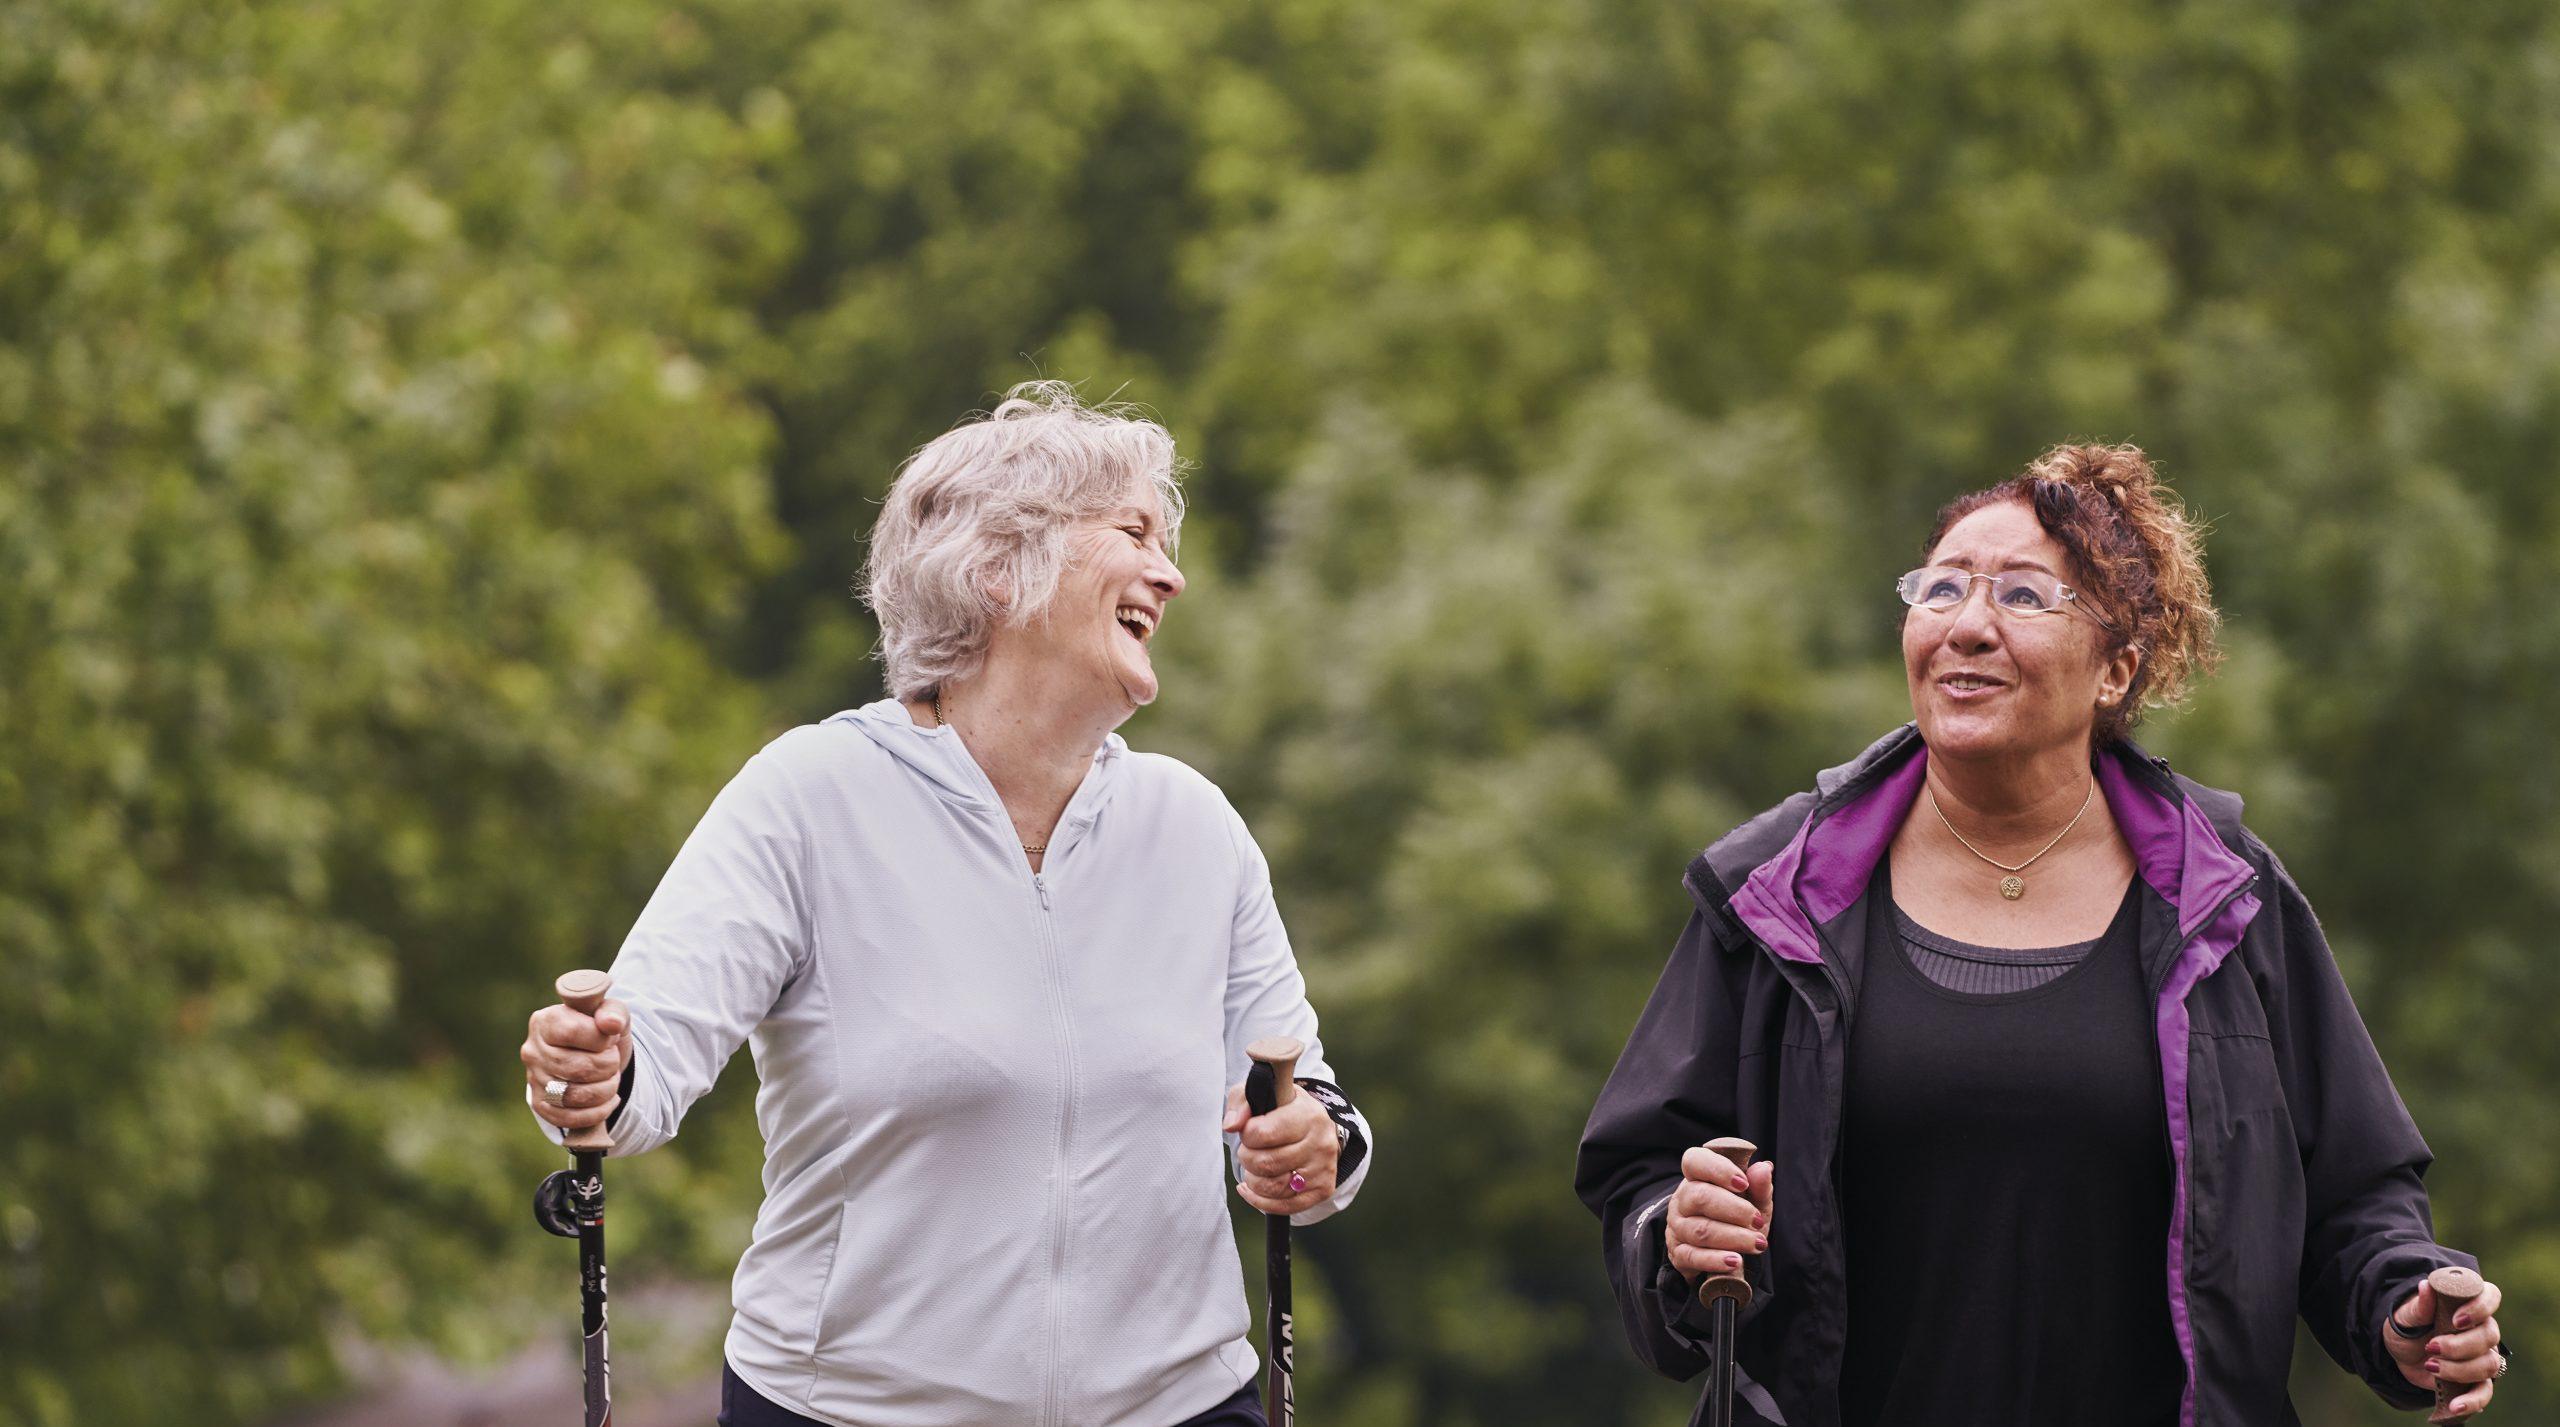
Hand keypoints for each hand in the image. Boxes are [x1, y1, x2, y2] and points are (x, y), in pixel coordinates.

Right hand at [521, 995, 630, 1131]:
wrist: (590, 1055)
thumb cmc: (599, 1029)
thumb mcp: (611, 1012)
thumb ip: (613, 1012)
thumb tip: (611, 1024)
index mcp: (545, 1021)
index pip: (574, 1032)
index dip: (602, 1039)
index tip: (611, 1038)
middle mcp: (533, 1051)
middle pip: (578, 1068)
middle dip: (608, 1066)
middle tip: (613, 1061)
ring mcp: (534, 1080)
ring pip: (575, 1096)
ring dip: (606, 1089)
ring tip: (611, 1078)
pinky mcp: (540, 1104)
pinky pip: (569, 1118)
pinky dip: (597, 1112)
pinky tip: (609, 1099)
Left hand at [1223, 1081, 1339, 1215]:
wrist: (1314, 1127)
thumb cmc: (1282, 1110)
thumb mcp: (1262, 1093)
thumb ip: (1241, 1102)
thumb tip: (1231, 1125)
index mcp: (1307, 1114)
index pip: (1263, 1134)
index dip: (1246, 1134)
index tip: (1249, 1130)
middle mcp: (1320, 1143)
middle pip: (1266, 1163)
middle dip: (1247, 1158)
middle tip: (1249, 1150)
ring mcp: (1323, 1169)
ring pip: (1274, 1188)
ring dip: (1253, 1180)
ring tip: (1254, 1167)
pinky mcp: (1322, 1190)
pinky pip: (1284, 1206)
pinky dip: (1260, 1200)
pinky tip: (1251, 1188)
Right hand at [1666, 1145, 1774, 1281]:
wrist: (1724, 1252)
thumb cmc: (1738, 1218)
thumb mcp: (1754, 1201)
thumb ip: (1759, 1185)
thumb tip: (1765, 1168)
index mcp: (1696, 1178)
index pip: (1695, 1161)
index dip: (1718, 1169)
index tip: (1743, 1183)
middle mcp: (1682, 1200)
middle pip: (1699, 1196)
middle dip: (1734, 1210)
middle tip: (1758, 1221)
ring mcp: (1677, 1228)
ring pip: (1700, 1230)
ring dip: (1733, 1238)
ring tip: (1757, 1244)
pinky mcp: (1678, 1254)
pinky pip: (1693, 1257)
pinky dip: (1716, 1260)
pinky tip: (1736, 1261)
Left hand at [2386, 1275, 2504, 1420]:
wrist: (2400, 1352)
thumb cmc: (2406, 1326)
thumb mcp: (2404, 1315)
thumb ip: (2418, 1305)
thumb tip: (2426, 1286)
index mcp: (2467, 1304)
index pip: (2491, 1296)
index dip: (2480, 1308)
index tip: (2456, 1320)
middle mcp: (2481, 1328)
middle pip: (2489, 1336)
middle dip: (2459, 1345)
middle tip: (2431, 1347)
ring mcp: (2481, 1355)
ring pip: (2488, 1364)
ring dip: (2459, 1369)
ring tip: (2431, 1366)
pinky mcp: (2475, 1380)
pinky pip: (2484, 1392)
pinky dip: (2473, 1401)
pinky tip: (2455, 1405)